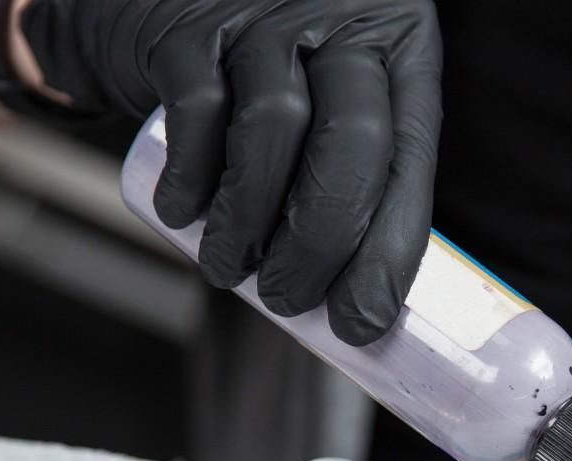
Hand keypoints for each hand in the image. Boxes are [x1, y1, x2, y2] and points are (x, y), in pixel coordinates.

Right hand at [18, 0, 441, 345]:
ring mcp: (266, 13)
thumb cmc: (263, 74)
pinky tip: (181, 213)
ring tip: (228, 269)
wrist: (161, 3)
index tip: (362, 319)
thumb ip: (352, 170)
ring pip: (275, 128)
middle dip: (321, 244)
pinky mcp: (192, 23)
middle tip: (287, 299)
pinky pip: (199, 109)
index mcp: (398, 46)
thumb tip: (357, 302)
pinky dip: (192, 177)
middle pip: (353, 142)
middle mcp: (343, 17)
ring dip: (249, 222)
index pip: (410, 158)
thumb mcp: (332, 96)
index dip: (389, 250)